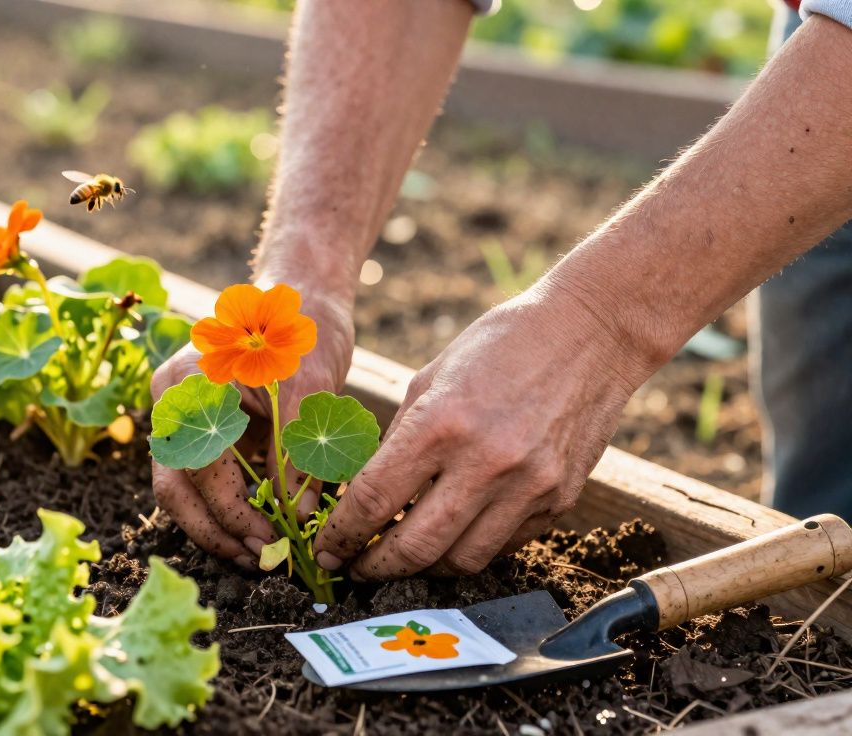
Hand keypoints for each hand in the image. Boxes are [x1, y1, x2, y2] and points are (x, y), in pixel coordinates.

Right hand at [150, 286, 353, 567]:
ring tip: (256, 551)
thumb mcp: (310, 391)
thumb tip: (298, 521)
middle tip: (259, 560)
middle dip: (216, 531)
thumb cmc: (303, 335)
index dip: (235, 513)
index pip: (203, 468)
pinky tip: (254, 526)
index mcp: (191, 384)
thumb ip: (298, 455)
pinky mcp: (193, 428)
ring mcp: (177, 415)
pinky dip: (221, 506)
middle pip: (175, 487)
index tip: (273, 543)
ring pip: (179, 489)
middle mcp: (172, 401)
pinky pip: (196, 478)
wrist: (296, 301)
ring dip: (215, 525)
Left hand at [313, 285, 657, 579]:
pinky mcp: (558, 502)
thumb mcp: (431, 380)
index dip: (342, 534)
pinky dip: (469, 548)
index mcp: (440, 423)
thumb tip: (366, 496)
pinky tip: (451, 536)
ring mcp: (528, 488)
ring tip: (401, 558)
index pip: (374, 500)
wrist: (591, 334)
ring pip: (460, 561)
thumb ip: (399, 441)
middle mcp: (486, 463)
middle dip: (374, 567)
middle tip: (355, 568)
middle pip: (414, 547)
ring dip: (422, 569)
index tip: (327, 549)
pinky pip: (502, 546)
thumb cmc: (500, 346)